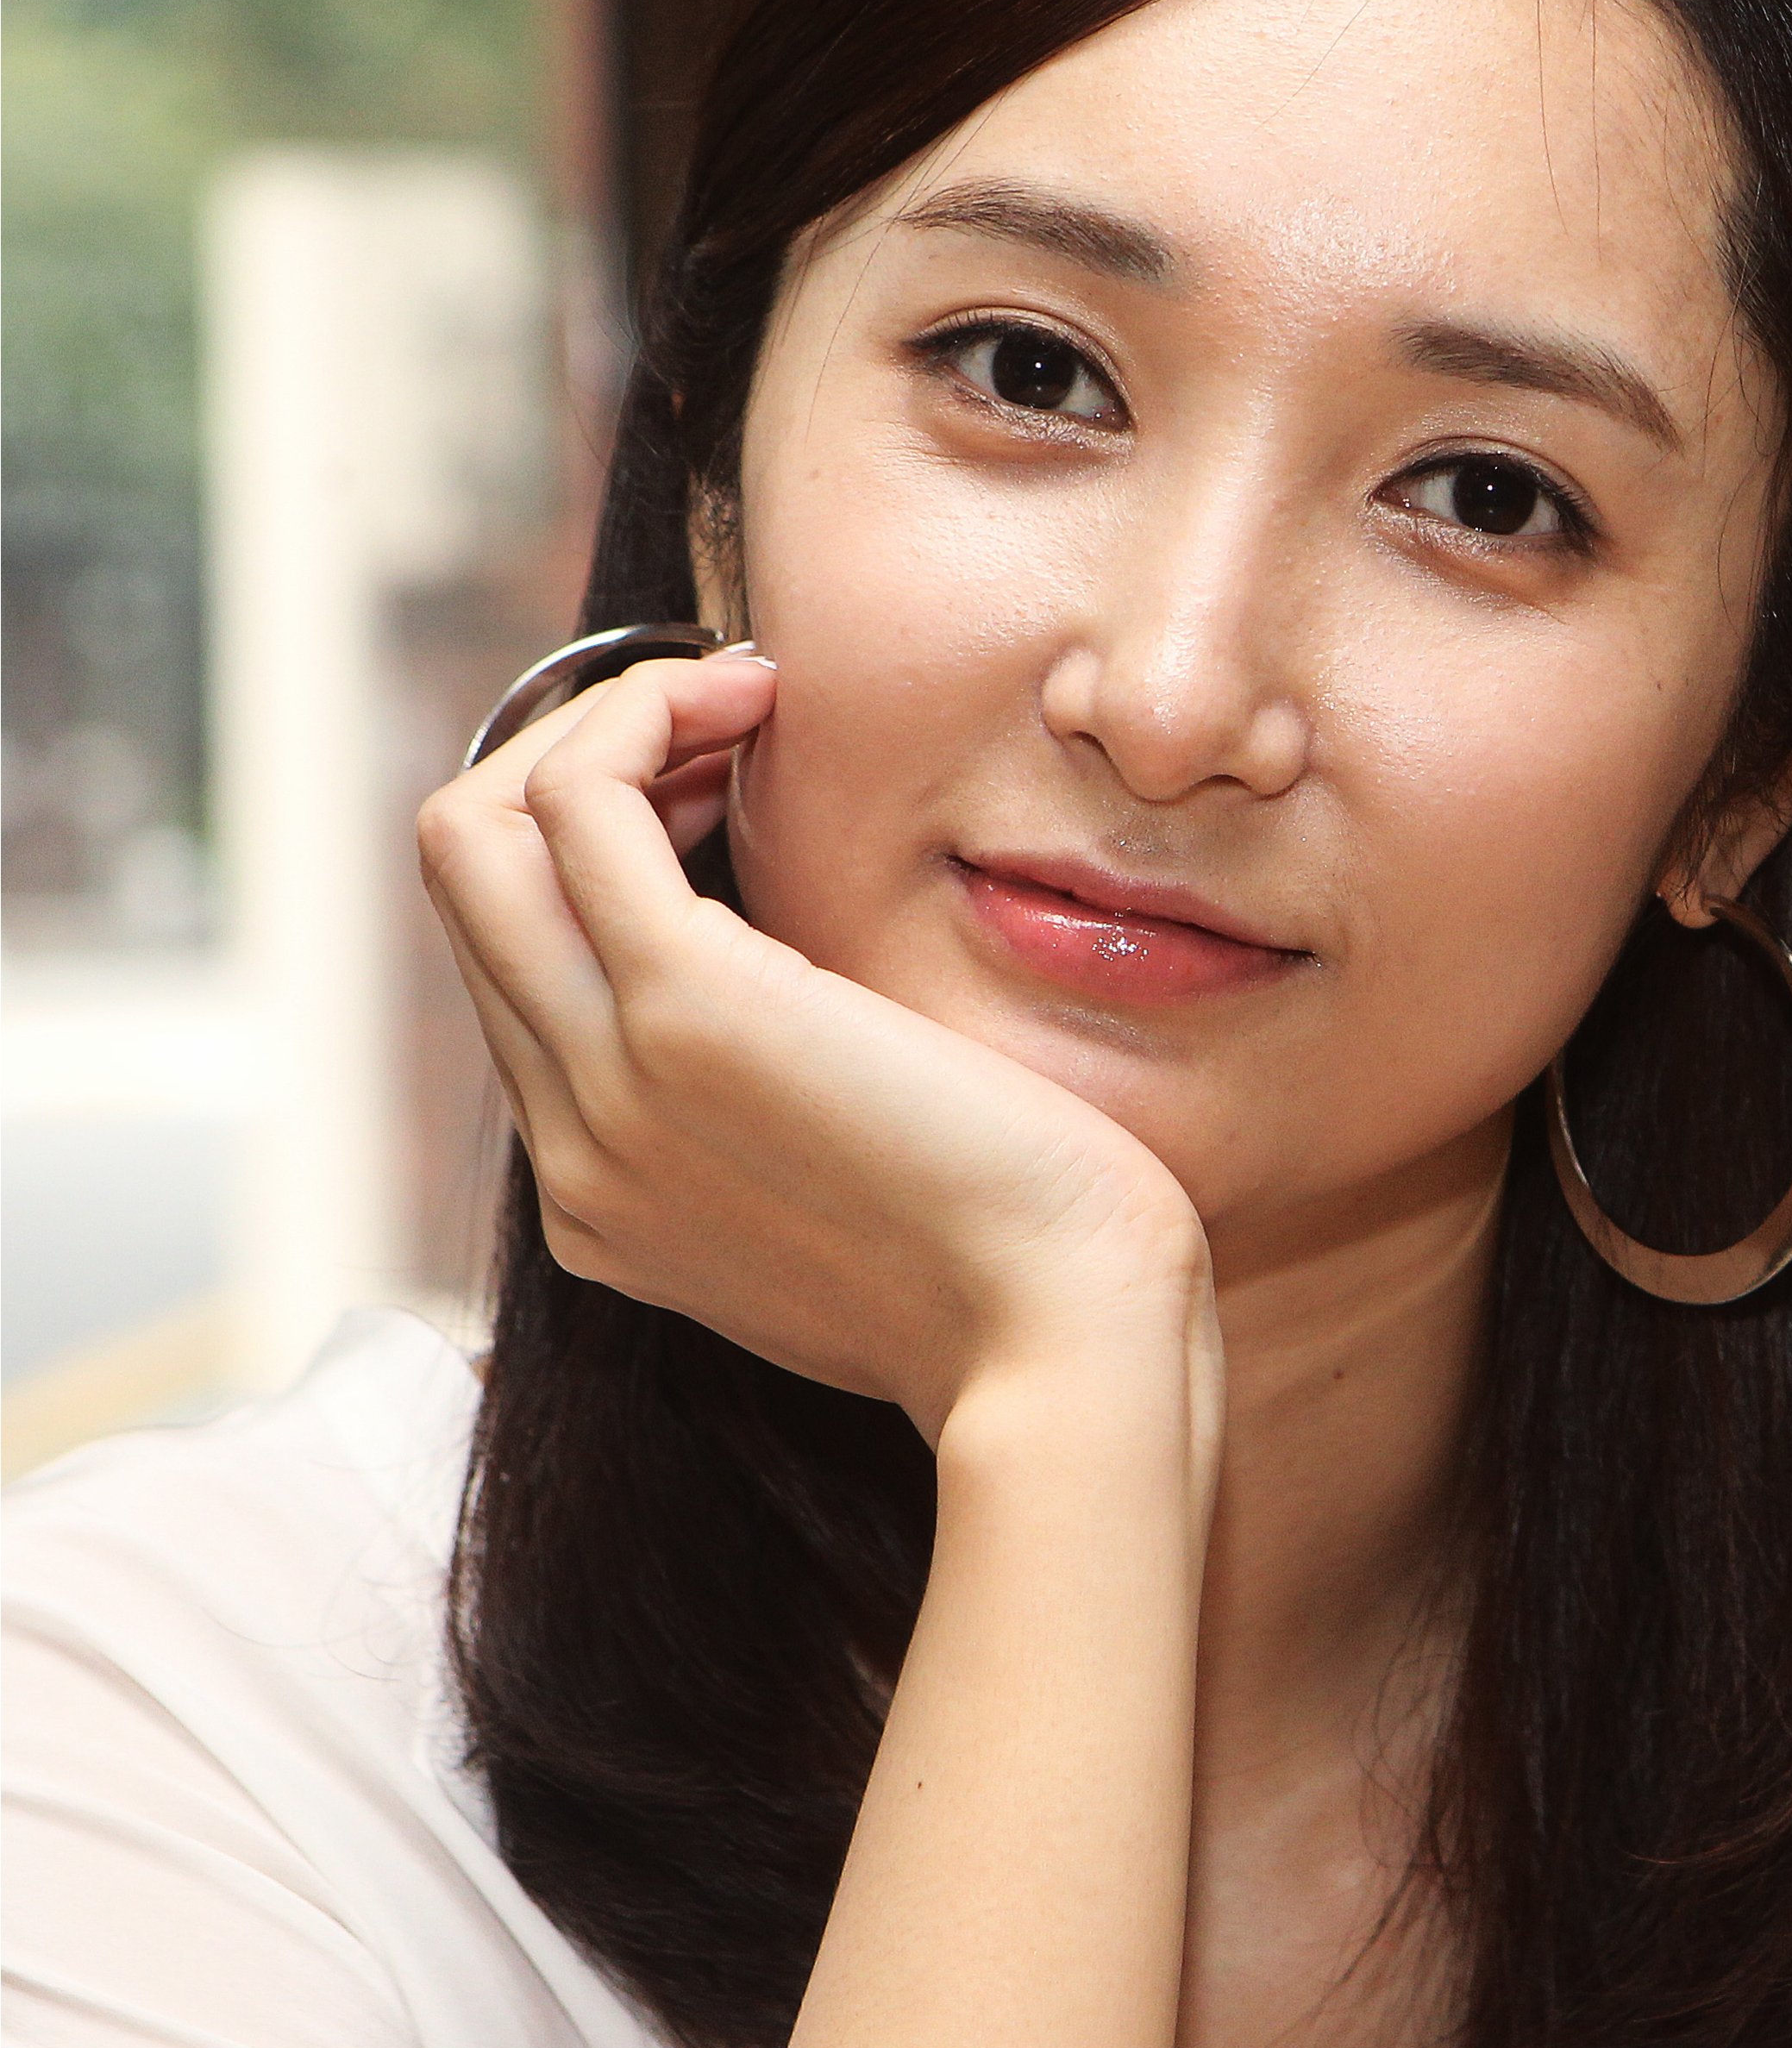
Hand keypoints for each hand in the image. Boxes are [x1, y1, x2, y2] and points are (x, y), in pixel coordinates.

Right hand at [417, 653, 1213, 1443]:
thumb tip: (824, 1017)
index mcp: (611, 1194)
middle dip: (579, 764)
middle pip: (468, 889)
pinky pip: (578, 803)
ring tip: (747, 701)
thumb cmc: (1030, 1268)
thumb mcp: (870, 1198)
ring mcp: (610, 1081)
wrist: (1067, 1347)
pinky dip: (646, 714)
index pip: (523, 974)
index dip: (607, 852)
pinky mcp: (685, 1009)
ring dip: (605, 724)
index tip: (733, 798)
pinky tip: (763, 700)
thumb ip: (800, 1121)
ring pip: (481, 832)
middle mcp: (576, 1145)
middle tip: (734, 727)